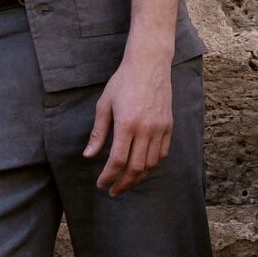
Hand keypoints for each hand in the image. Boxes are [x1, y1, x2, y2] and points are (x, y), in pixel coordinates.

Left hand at [82, 53, 172, 196]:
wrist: (149, 64)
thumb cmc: (123, 82)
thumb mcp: (104, 105)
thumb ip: (98, 133)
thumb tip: (89, 155)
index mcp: (127, 124)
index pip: (118, 160)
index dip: (109, 176)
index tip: (101, 184)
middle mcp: (146, 129)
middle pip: (136, 168)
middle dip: (123, 184)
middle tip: (113, 191)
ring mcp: (160, 128)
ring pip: (151, 164)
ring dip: (138, 178)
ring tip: (127, 183)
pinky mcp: (168, 126)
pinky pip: (162, 153)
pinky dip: (152, 166)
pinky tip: (142, 169)